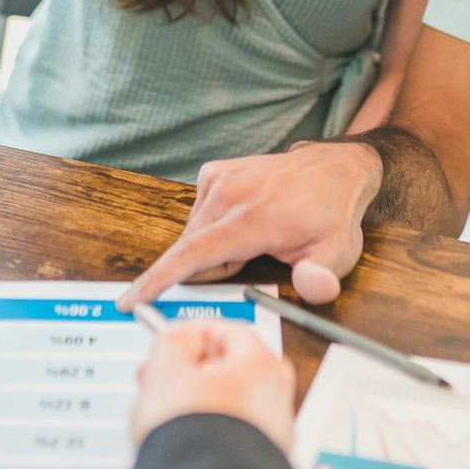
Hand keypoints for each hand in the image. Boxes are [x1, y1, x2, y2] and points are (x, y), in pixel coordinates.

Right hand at [120, 142, 381, 310]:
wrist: (335, 168)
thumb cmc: (332, 214)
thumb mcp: (338, 252)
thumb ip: (322, 275)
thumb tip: (314, 287)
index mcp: (252, 219)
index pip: (193, 254)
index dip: (158, 280)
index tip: (131, 300)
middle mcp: (230, 195)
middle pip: (192, 250)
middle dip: (209, 270)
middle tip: (251, 261)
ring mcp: (220, 179)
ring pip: (194, 233)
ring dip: (212, 249)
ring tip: (253, 241)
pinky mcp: (215, 172)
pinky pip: (198, 213)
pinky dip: (211, 228)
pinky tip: (241, 224)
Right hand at [131, 321, 294, 453]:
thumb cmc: (192, 433)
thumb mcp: (166, 370)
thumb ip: (175, 341)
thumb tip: (183, 335)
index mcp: (261, 365)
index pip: (230, 331)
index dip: (196, 333)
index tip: (175, 340)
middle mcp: (277, 396)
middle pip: (236, 368)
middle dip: (198, 369)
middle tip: (168, 376)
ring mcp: (275, 430)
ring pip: (237, 401)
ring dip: (205, 397)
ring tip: (174, 409)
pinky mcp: (265, 455)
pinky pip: (240, 429)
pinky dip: (218, 425)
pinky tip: (193, 433)